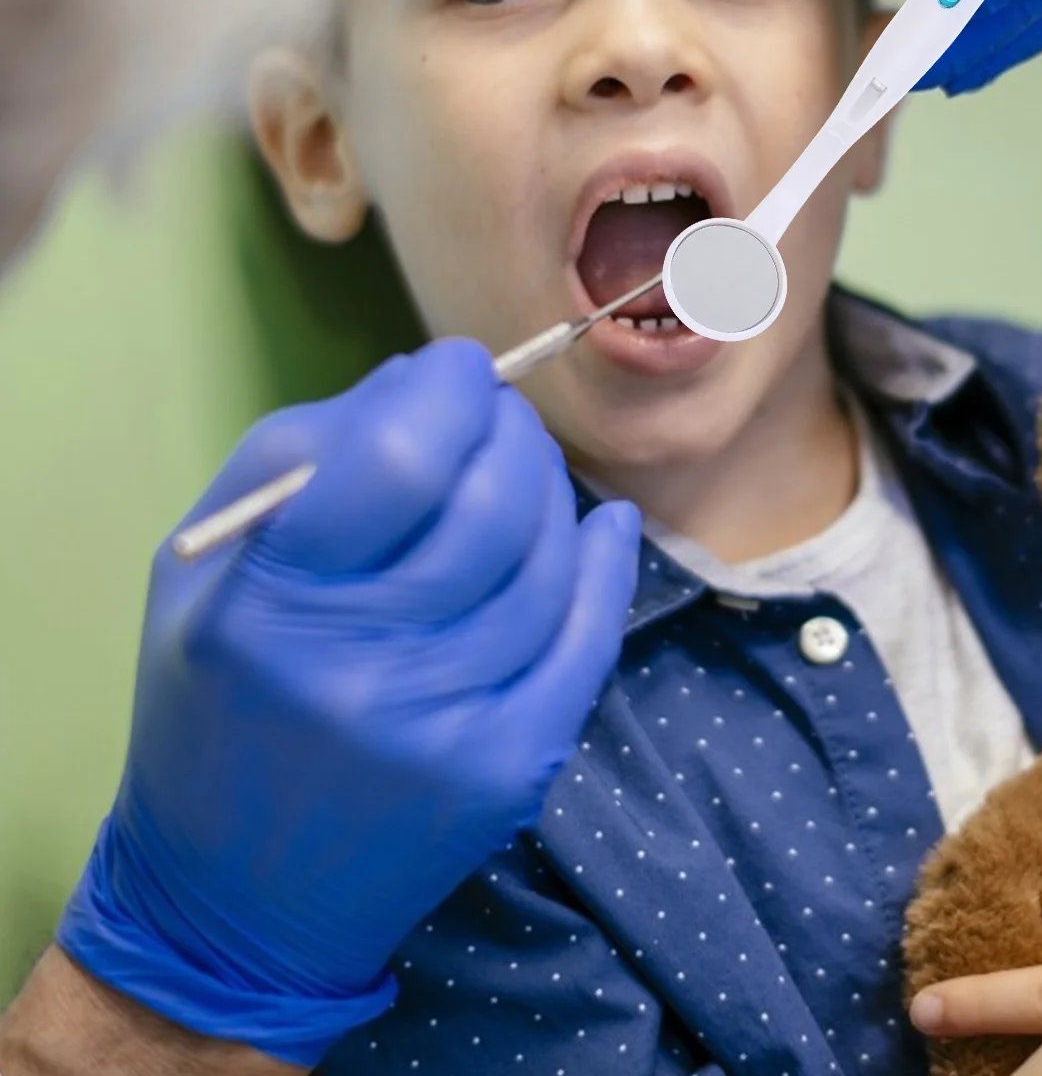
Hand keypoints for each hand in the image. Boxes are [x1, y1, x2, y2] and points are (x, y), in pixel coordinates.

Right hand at [54, 340, 639, 1066]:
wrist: (231, 901)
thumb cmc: (213, 704)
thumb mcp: (206, 565)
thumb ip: (302, 451)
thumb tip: (424, 379)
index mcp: (271, 606)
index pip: (400, 457)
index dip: (450, 390)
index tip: (460, 371)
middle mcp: (363, 672)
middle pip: (492, 503)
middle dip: (510, 431)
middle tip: (497, 418)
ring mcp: (448, 728)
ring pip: (547, 562)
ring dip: (549, 493)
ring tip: (522, 476)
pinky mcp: (509, 769)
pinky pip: (588, 640)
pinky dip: (604, 567)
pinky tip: (599, 529)